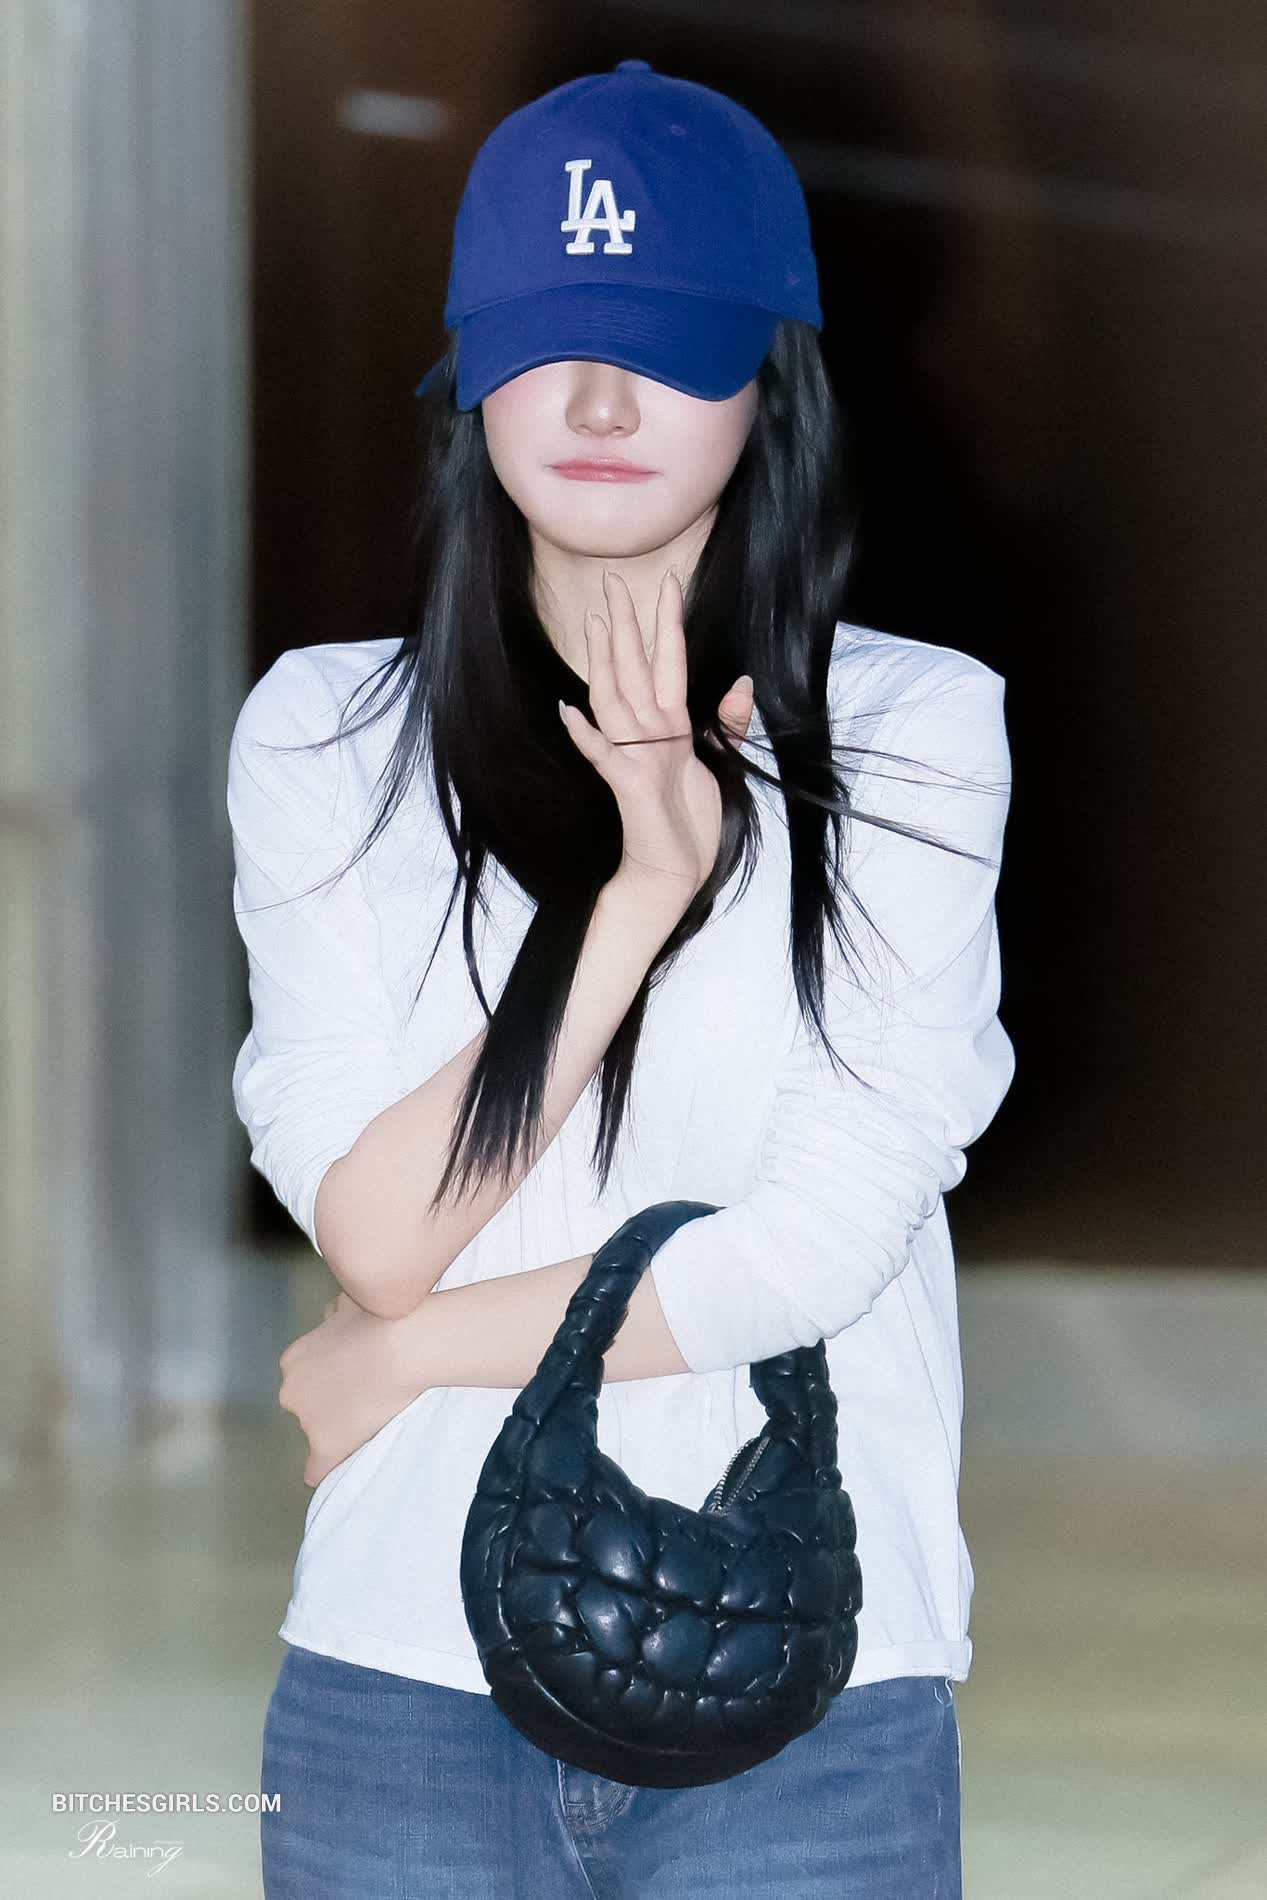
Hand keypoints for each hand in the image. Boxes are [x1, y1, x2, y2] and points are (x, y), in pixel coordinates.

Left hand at [278, 1290, 424, 1487]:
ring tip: (370, 1420)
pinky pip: (316, 1470)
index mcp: (294, 1358)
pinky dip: (327, 1469)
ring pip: (315, 1435)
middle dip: (329, 1405)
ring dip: (336, 1430)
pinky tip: (340, 1469)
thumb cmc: (382, 1318)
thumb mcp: (347, 1303)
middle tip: (365, 1398)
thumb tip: (332, 1314)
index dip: (330, 1382)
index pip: (303, 1382)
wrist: (404, 1344)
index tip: (354, 1380)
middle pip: (305, 1408)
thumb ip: (333, 1315)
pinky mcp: (324, 1445)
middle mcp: (291, 1390)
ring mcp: (307, 1420)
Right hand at [559, 568, 753, 905]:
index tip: (670, 582)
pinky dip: (587, 736)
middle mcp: (649, 734)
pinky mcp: (629, 785)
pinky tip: (569, 712)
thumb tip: (741, 684)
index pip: (666, 663)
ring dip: (604, 662)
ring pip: (615, 699)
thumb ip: (729, 725)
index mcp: (671, 726)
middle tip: (613, 581)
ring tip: (594, 624)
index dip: (667, 624)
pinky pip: (604, 756)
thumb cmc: (690, 824)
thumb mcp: (723, 765)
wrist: (674, 873)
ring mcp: (636, 757)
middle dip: (626, 624)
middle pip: (633, 668)